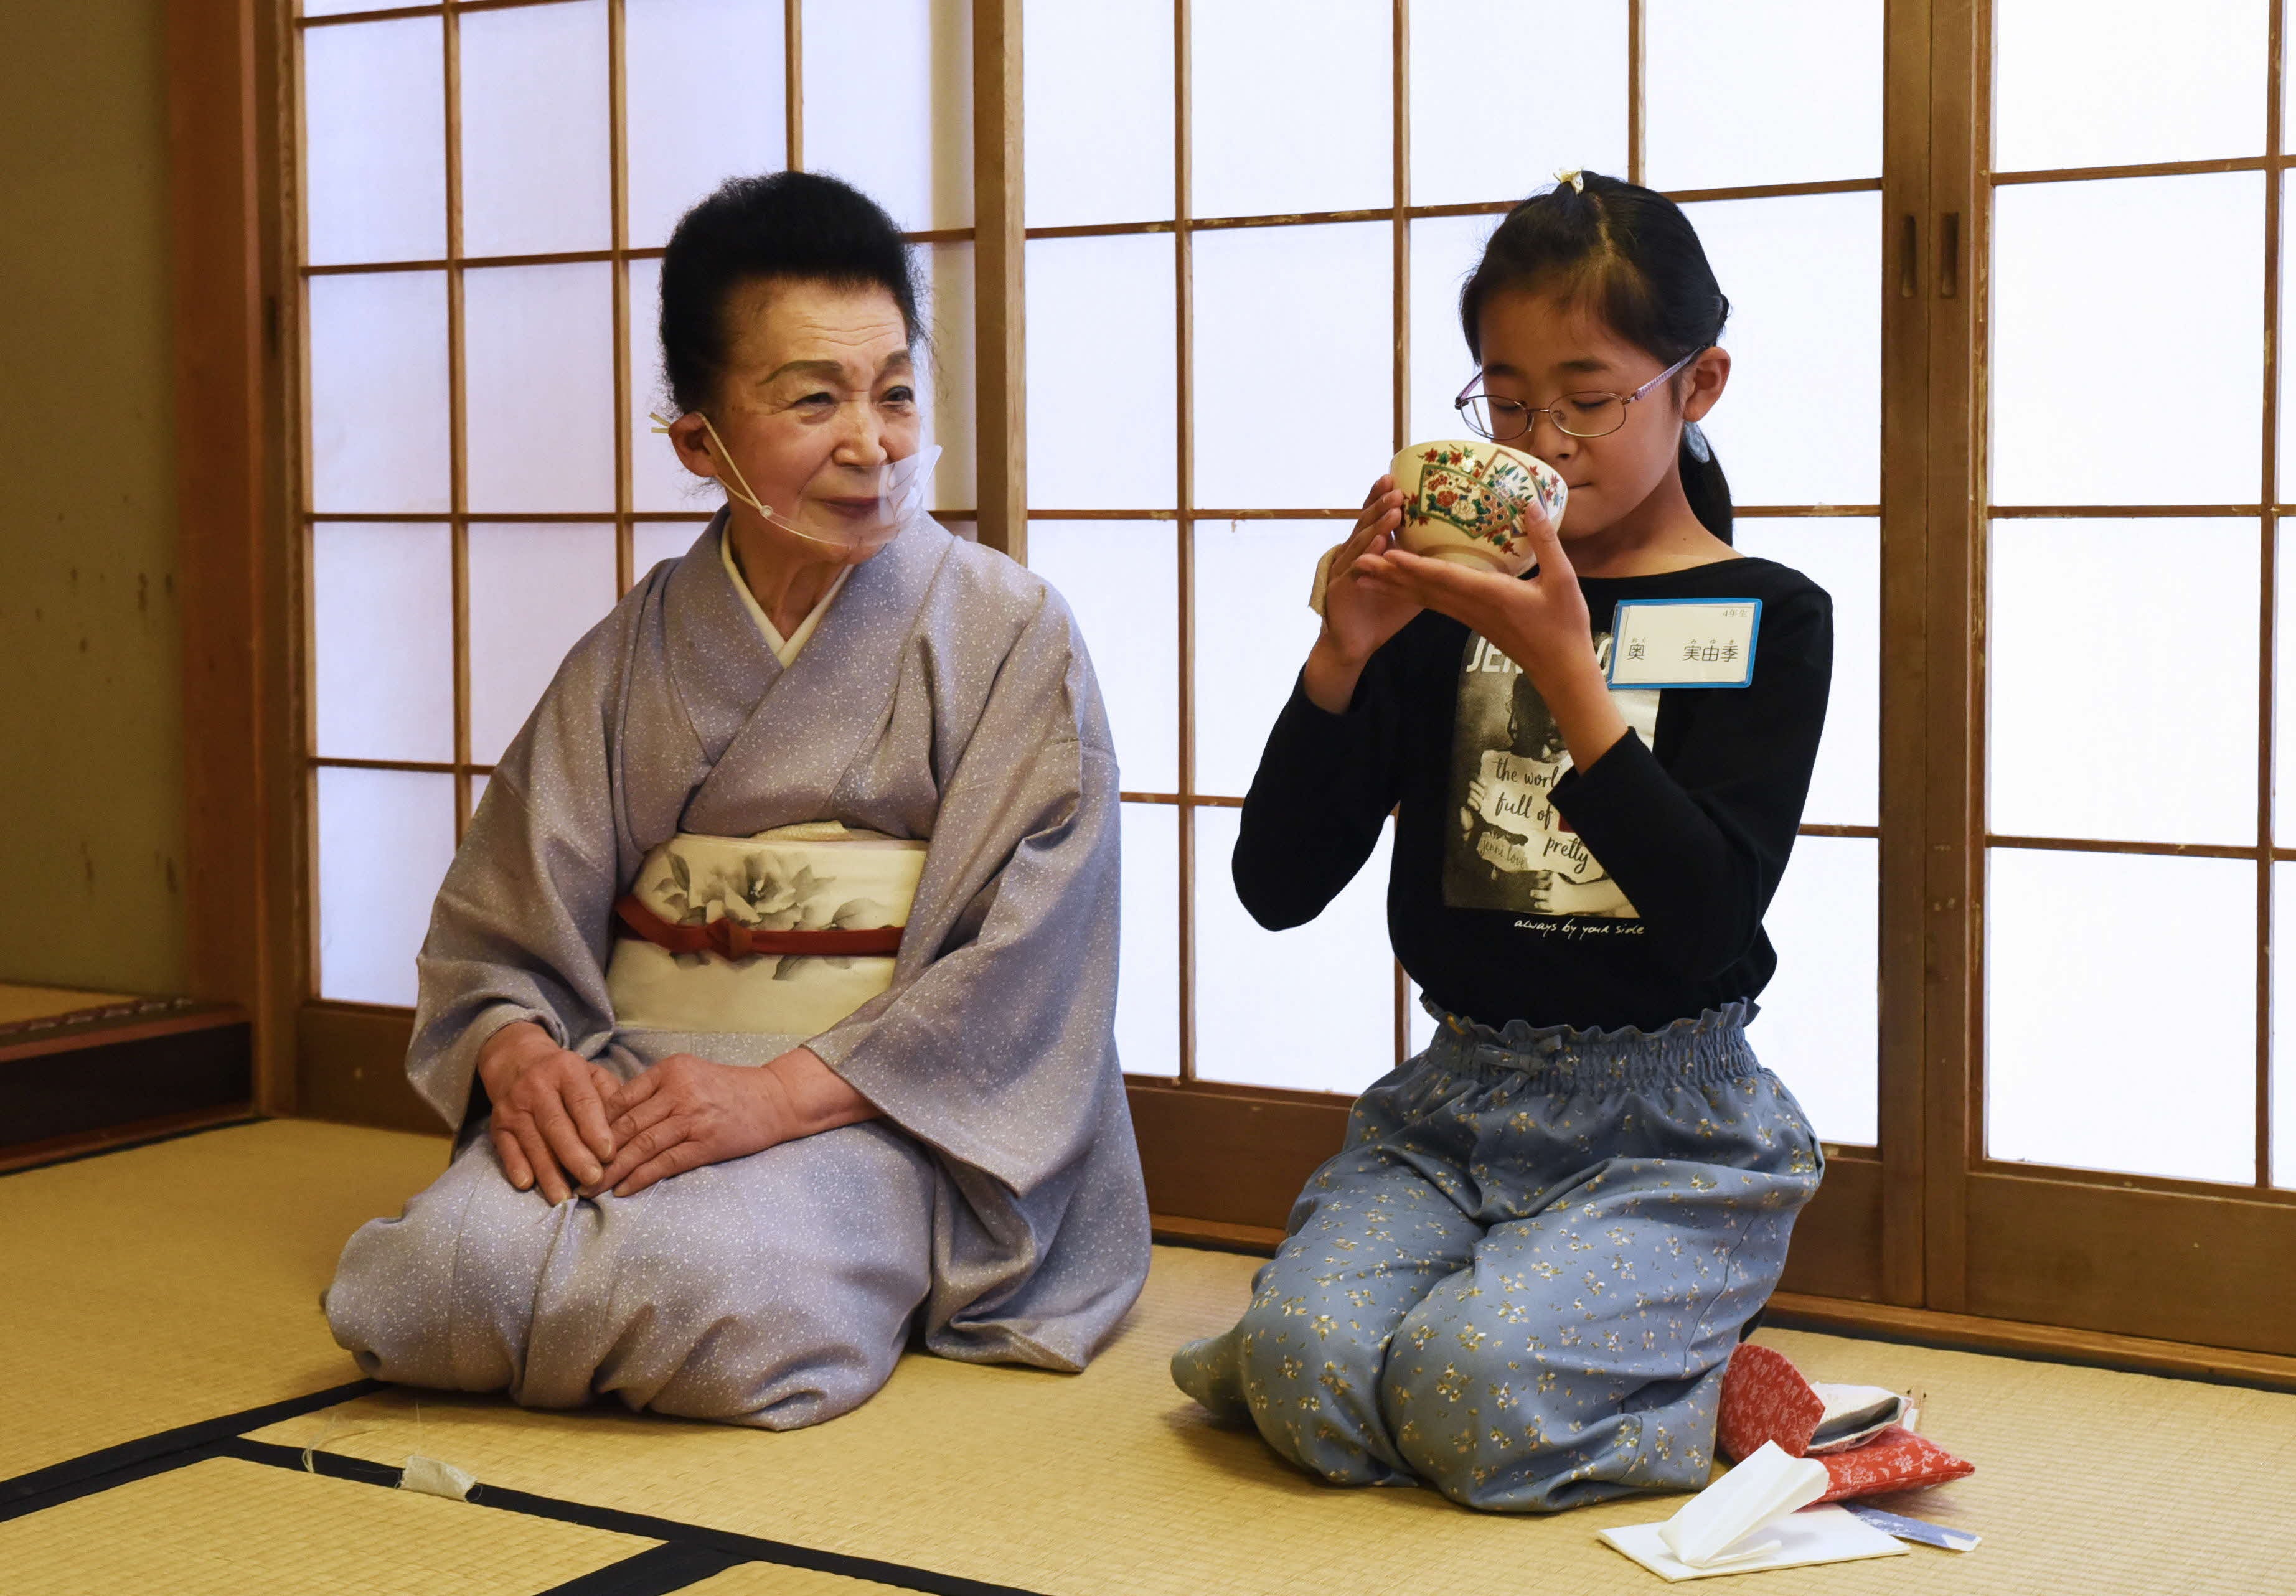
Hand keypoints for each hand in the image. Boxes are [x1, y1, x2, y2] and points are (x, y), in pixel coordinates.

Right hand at [476, 1021, 619, 1203]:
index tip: (609, 1155)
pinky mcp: (498, 1125)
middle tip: (594, 1180)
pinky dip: (516, 1166)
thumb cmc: (566, 1076)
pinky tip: (527, 1184)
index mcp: (567, 1070)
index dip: (595, 1130)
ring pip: (533, 1142)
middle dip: (576, 1156)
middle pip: (557, 1126)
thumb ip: (611, 1098)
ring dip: (549, 1172)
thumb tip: (626, 1132)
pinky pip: (506, 1148)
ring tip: (565, 1198)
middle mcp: (537, 1087)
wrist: (517, 1061)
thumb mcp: (592, 1074)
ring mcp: (514, 1106)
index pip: (583, 1102)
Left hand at [588, 1046, 875, 1197]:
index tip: (569, 1145)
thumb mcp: (689, 1075)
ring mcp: (692, 1117)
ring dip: (610, 1171)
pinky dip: (640, 1177)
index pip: (619, 1099)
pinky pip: (664, 1163)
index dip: (590, 1125)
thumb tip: (610, 1119)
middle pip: (624, 1125)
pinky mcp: (706, 1142)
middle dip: (592, 1152)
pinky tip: (623, 1190)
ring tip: (589, 1189)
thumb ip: (654, 1091)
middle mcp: (678, 1090)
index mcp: (669, 1070)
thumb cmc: (728, 1089)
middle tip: (569, 1173)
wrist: (774, 1099)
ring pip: (640, 1146)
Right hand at [1319, 476, 1425, 665]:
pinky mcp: (1340, 588)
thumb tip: (1458, 552)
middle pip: (1366, 522)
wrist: (1354, 643)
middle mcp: (1354, 554)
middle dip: (1380, 504)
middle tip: (1396, 488)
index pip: (1374, 517)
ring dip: (1377, 526)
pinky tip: (1378, 544)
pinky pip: (1354, 569)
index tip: (1394, 477)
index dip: (1381, 497)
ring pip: (1361, 541)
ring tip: (1393, 511)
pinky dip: (1366, 556)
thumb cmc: (1382, 612)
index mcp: (1369, 549)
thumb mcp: (1410, 584)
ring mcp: (1345, 569)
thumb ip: (1425, 565)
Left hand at [1351, 489, 1590, 680]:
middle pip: (1423, 589)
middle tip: (1356, 562)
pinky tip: (1401, 587)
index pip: (1445, 578)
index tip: (1387, 554)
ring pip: (1425, 599)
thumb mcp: (1563, 580)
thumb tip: (1530, 504)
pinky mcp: (1473, 621)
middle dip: (1389, 575)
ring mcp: (1469, 617)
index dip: (1414, 566)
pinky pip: (1436, 605)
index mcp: (1490, 595)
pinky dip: (1414, 593)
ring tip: (1365, 575)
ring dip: (1394, 586)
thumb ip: (1545, 542)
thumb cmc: (1565, 626)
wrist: (1561, 670)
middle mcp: (1472, 607)